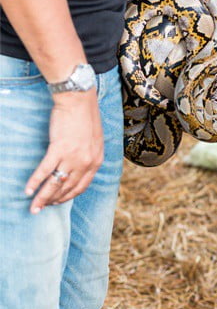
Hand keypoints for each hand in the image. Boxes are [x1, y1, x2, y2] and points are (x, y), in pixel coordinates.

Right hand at [25, 89, 103, 213]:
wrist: (79, 100)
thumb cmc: (86, 118)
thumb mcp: (95, 141)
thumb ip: (89, 156)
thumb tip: (80, 167)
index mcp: (96, 161)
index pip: (82, 186)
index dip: (69, 196)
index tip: (59, 202)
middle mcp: (86, 163)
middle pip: (68, 188)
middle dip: (54, 200)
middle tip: (43, 208)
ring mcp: (73, 157)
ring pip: (56, 183)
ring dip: (44, 197)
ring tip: (35, 207)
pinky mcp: (59, 149)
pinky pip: (45, 171)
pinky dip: (35, 182)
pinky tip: (28, 190)